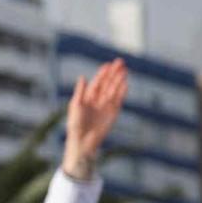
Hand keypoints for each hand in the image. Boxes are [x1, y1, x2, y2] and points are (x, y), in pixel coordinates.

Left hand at [61, 59, 126, 178]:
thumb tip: (82, 77)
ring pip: (114, 90)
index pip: (97, 82)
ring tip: (125, 70)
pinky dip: (122, 92)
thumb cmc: (75, 124)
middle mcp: (97, 100)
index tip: (108, 65)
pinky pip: (118, 100)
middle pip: (107, 83)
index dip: (103, 73)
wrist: (83, 140)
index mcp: (87, 97)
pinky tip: (126, 84)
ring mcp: (106, 106)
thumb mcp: (75, 106)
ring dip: (119, 80)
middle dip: (113, 73)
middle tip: (120, 62)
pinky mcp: (113, 113)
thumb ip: (80, 92)